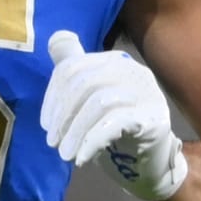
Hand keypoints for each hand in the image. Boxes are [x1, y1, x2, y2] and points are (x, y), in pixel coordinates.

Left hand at [40, 30, 187, 200]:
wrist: (149, 162)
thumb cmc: (114, 130)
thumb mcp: (89, 99)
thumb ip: (75, 71)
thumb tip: (55, 37)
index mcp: (114, 61)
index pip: (74, 68)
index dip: (54, 97)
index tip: (45, 125)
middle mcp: (132, 70)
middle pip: (85, 84)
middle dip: (63, 115)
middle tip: (53, 142)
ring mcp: (147, 92)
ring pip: (99, 103)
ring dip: (76, 132)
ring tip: (65, 154)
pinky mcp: (154, 117)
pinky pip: (116, 124)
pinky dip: (93, 141)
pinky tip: (82, 157)